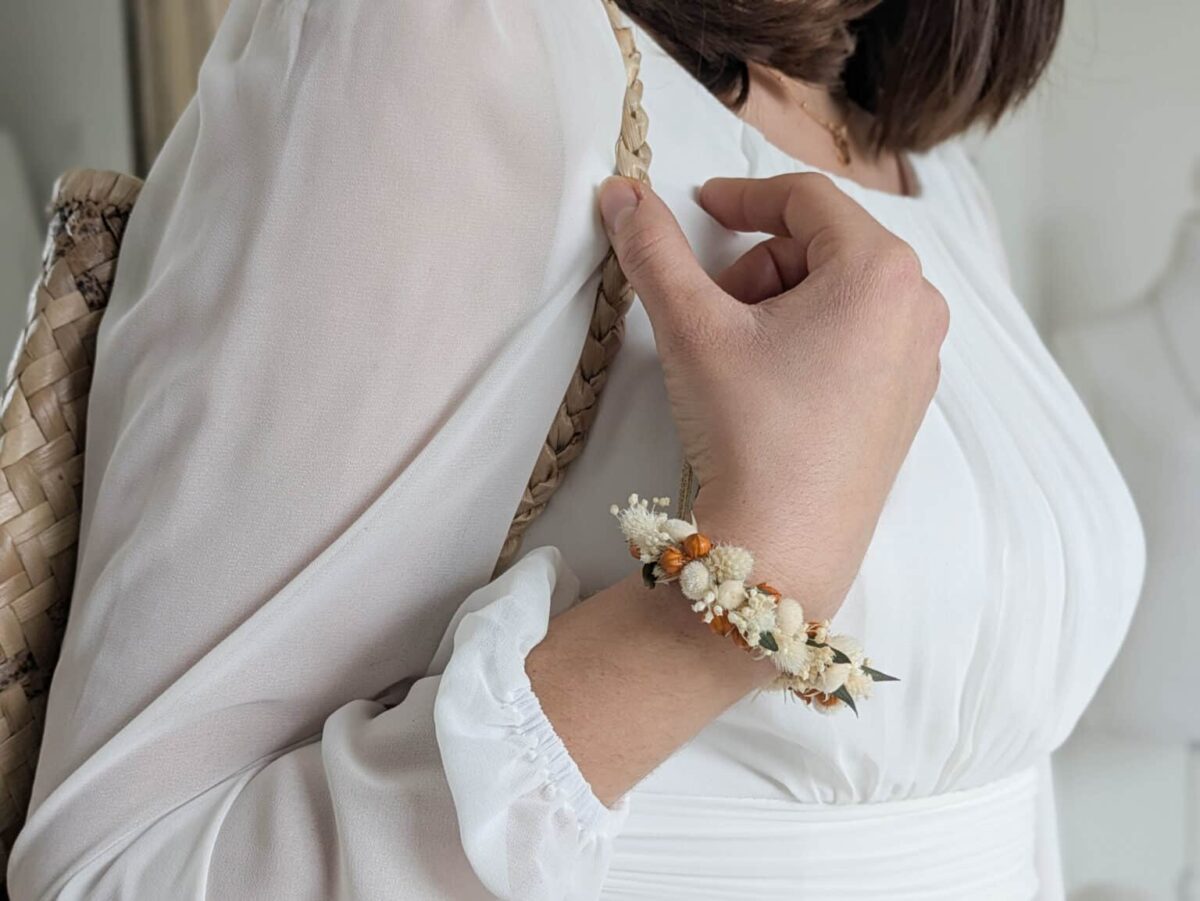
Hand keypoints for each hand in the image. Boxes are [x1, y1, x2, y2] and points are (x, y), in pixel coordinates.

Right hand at [597, 173, 947, 616]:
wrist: (785, 546)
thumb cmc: (749, 427)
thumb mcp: (692, 326)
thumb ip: (652, 248)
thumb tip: (620, 190)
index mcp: (881, 270)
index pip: (806, 198)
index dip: (742, 195)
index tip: (697, 207)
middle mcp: (918, 306)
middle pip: (822, 247)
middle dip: (756, 266)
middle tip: (709, 312)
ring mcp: (920, 359)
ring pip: (838, 294)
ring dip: (777, 304)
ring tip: (735, 358)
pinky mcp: (907, 403)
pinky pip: (857, 338)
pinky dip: (807, 340)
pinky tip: (769, 387)